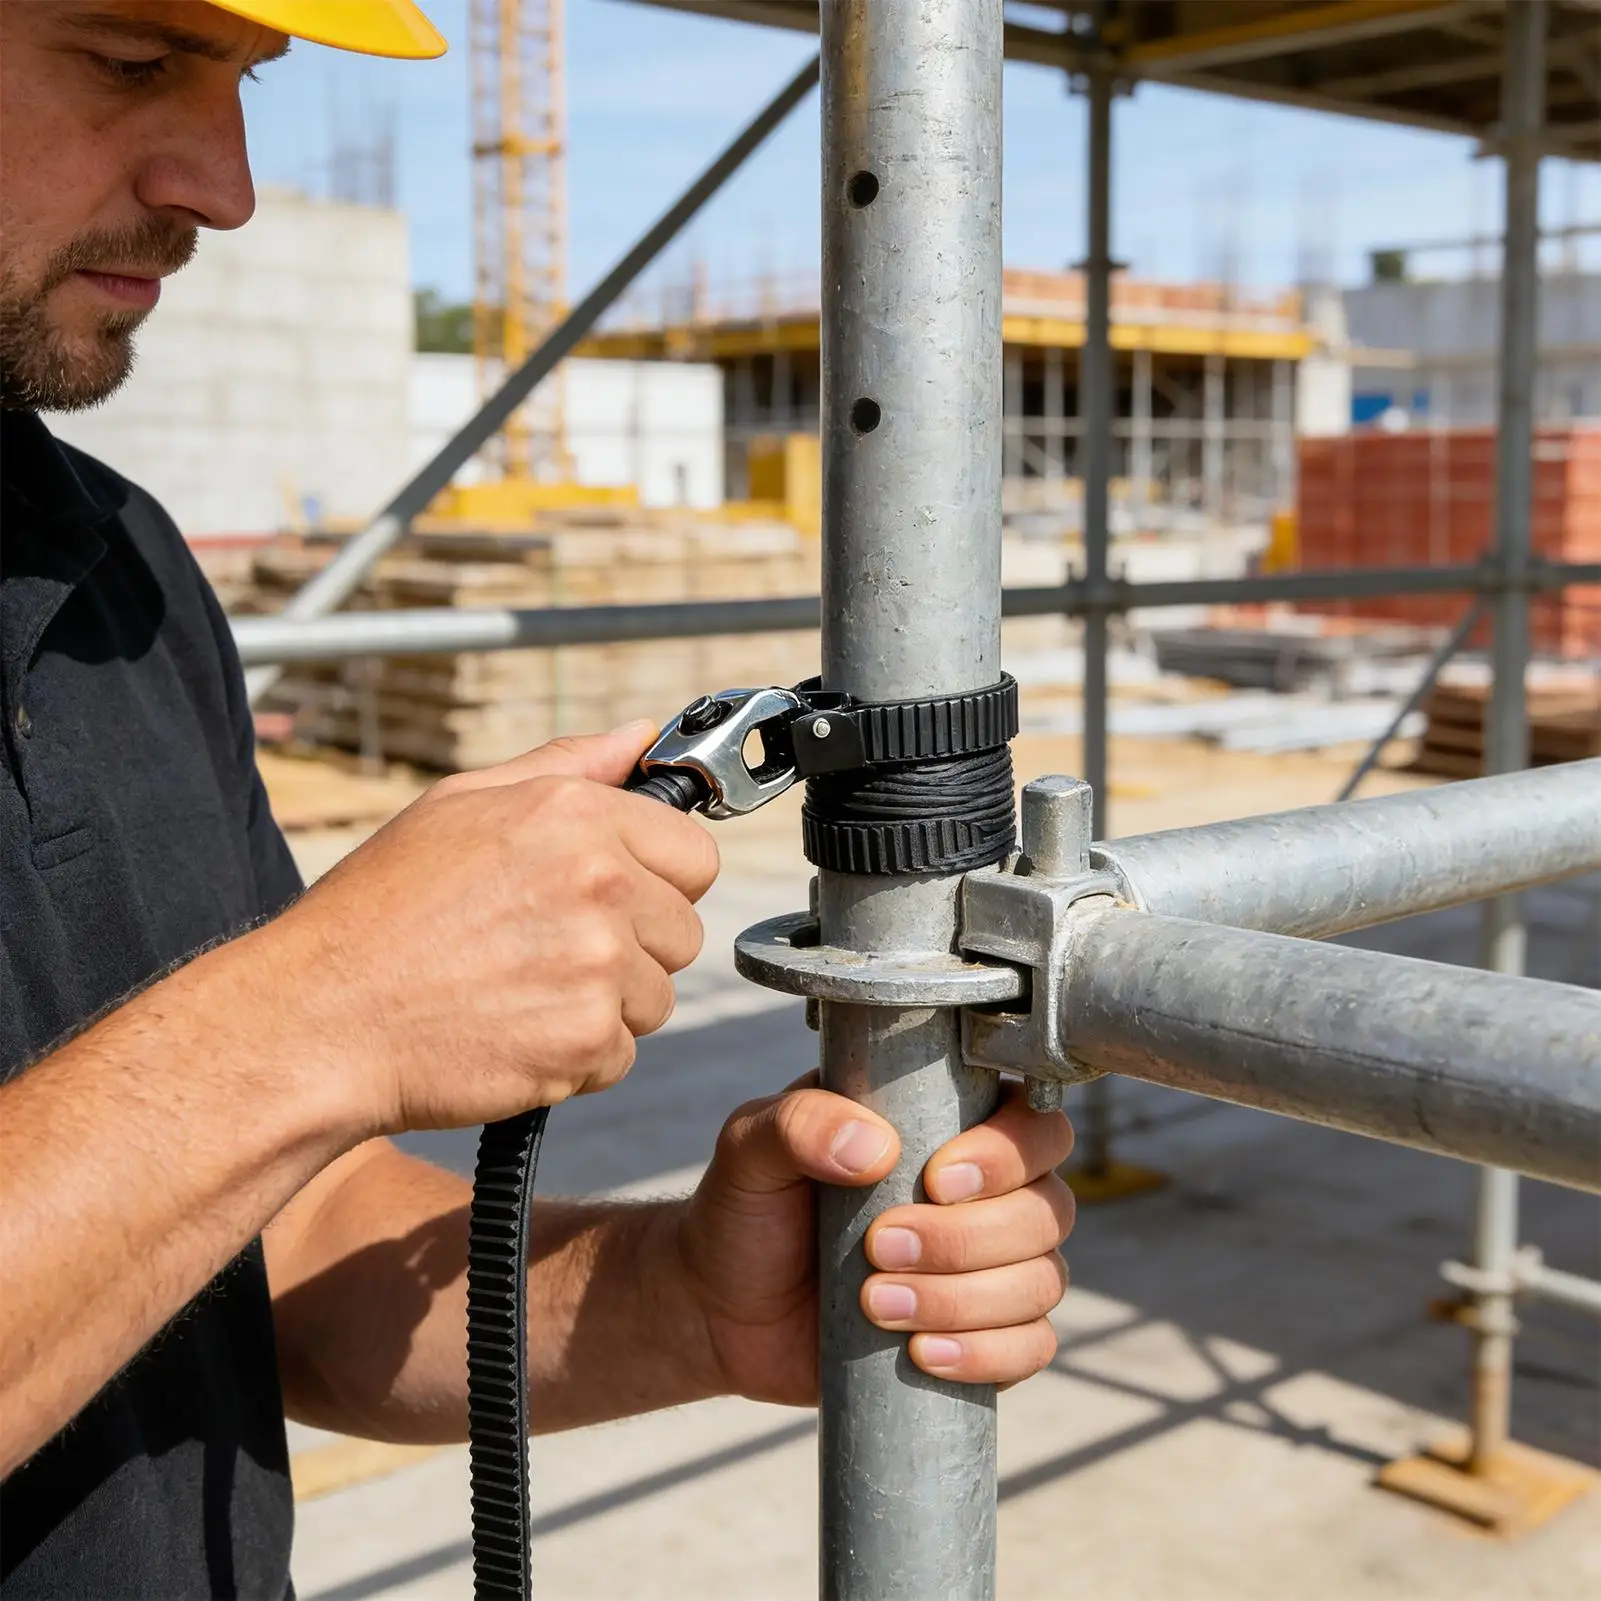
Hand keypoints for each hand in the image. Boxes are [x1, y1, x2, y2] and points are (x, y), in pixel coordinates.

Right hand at [254, 722, 719, 1135]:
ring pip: (657, 996)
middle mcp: (600, 882)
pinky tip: (514, 1033)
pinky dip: (577, 1056)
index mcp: (574, 814)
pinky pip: (620, 1053)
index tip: (613, 898)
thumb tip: (641, 738)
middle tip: (547, 951)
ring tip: (521, 991)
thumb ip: (566, 766)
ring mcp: (599, 965)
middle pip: (683, 930)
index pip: (695, 854)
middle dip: (633, 947)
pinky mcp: (588, 1038)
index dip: (659, 881)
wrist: (318, 1019)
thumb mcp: (459, 804)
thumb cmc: (379, 912)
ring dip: (606, 1004)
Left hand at [675, 1079, 1073, 1399]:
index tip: (935, 1179)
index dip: (1008, 1153)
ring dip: (965, 1299)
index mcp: (952, 1124)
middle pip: (1047, 1209)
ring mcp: (992, 1267)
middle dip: (966, 1238)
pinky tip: (920, 1352)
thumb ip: (800, 1124)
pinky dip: (985, 1354)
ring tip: (876, 1304)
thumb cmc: (748, 1210)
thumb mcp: (751, 1148)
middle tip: (878, 1247)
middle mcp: (989, 1193)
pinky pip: (1031, 1347)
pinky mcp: (982, 1334)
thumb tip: (874, 1147)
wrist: (722, 1308)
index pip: (1035, 1126)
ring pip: (1041, 1281)